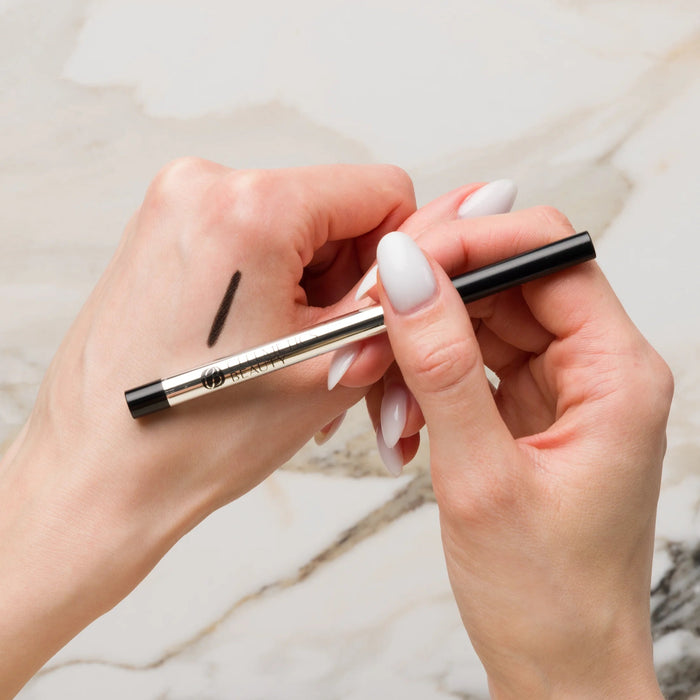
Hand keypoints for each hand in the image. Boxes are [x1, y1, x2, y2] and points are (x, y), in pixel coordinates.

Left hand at [0, 160, 414, 695]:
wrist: (99, 480)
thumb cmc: (192, 439)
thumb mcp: (330, 360)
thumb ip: (403, 288)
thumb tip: (470, 216)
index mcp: (248, 208)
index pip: (382, 190)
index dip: (403, 257)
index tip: (389, 308)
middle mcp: (201, 188)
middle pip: (335, 214)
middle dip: (350, 284)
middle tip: (337, 353)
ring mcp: (174, 207)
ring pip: (295, 233)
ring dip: (313, 294)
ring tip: (295, 361)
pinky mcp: (164, 232)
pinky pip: (253, 242)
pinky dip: (276, 289)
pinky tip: (267, 345)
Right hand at [372, 209, 671, 696]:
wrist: (558, 667)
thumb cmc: (547, 597)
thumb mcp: (481, 478)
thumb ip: (441, 366)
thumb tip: (407, 276)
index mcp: (618, 374)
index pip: (549, 255)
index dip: (471, 247)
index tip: (401, 266)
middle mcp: (596, 370)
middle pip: (505, 285)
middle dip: (426, 305)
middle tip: (367, 338)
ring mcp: (560, 389)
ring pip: (477, 324)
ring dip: (417, 352)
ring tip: (381, 402)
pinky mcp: (527, 411)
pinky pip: (468, 364)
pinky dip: (424, 384)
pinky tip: (401, 422)